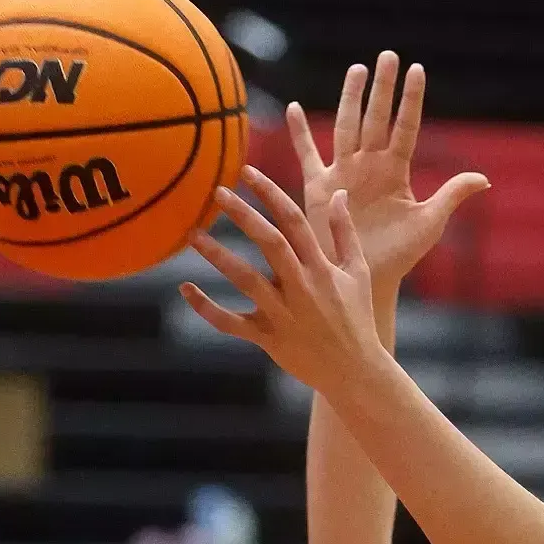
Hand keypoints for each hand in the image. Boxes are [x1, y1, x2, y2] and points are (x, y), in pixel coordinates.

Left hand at [182, 167, 379, 389]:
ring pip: (246, 280)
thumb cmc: (357, 318)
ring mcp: (283, 314)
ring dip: (218, 256)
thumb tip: (337, 194)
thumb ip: (344, 232)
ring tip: (193, 234)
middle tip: (217, 192)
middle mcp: (302, 287)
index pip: (294, 221)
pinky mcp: (268, 338)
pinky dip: (206, 308)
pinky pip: (231, 323)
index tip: (248, 172)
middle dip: (243, 215)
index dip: (270, 193)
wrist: (354, 371)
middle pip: (270, 243)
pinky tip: (185, 289)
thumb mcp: (358, 272)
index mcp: (322, 268)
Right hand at [288, 52, 489, 293]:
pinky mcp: (319, 188)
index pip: (405, 127)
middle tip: (387, 55)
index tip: (417, 69)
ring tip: (357, 70)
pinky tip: (294, 108)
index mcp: (397, 172)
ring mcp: (344, 173)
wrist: (365, 279)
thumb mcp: (429, 224)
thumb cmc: (398, 256)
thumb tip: (485, 178)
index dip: (410, 100)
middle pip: (376, 118)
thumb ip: (451, 196)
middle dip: (382, 88)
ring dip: (350, 98)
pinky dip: (299, 133)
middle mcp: (370, 166)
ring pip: (346, 126)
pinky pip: (307, 154)